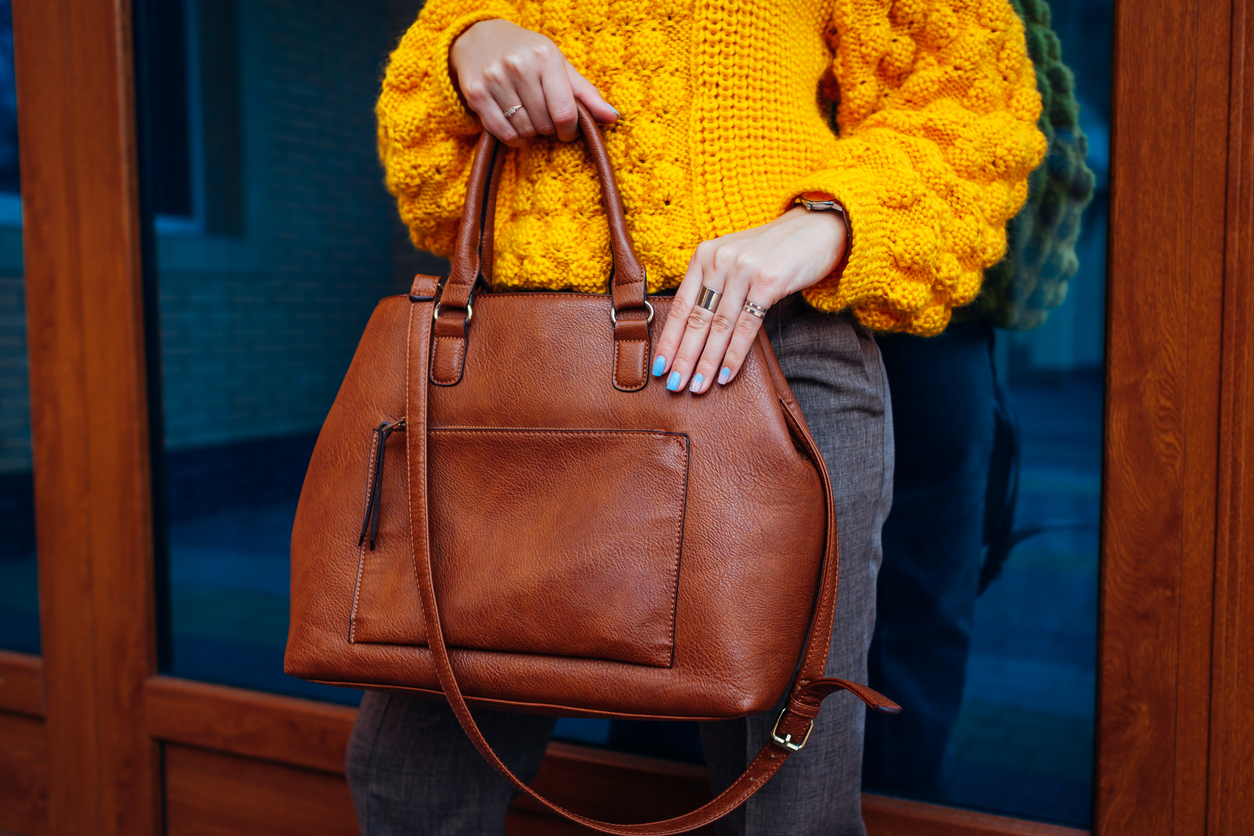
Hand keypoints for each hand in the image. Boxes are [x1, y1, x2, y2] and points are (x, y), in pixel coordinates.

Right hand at [450, 20, 617, 146]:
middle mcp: (518, 65)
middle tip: (545, 117)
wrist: (480, 37)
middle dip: (549, 128)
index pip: (564, 112)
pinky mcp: (476, 93)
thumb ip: (586, 93)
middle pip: (544, 124)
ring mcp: (494, 79)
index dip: (570, 130)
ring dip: (531, 133)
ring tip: (529, 117)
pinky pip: (502, 133)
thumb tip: (613, 117)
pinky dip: (513, 138)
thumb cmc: (528, 54)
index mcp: (545, 57)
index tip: (568, 131)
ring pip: (524, 130)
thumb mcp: (559, 65)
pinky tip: (516, 127)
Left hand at [653, 206, 847, 393]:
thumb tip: (692, 330)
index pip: (682, 305)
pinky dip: (734, 354)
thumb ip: (714, 284)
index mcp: (705, 255)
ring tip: (697, 386)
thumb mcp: (735, 259)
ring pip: (720, 327)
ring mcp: (744, 270)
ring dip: (707, 362)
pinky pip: (746, 327)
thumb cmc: (774, 250)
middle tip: (673, 384)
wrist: (817, 228)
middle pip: (698, 319)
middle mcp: (720, 260)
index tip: (658, 366)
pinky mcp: (769, 282)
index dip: (669, 338)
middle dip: (684, 357)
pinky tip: (725, 375)